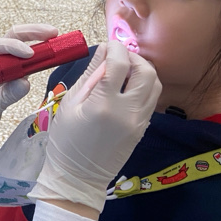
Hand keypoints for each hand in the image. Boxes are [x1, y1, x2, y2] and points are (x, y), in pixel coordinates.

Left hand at [0, 24, 58, 137]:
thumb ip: (4, 96)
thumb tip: (25, 83)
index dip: (15, 46)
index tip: (30, 54)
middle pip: (13, 37)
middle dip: (33, 32)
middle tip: (54, 33)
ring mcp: (4, 69)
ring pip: (22, 46)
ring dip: (39, 41)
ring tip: (58, 42)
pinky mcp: (12, 77)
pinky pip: (27, 63)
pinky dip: (40, 57)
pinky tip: (52, 57)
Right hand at [31, 42, 160, 212]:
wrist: (78, 177)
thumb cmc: (66, 140)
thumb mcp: (70, 104)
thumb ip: (90, 74)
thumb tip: (103, 50)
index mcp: (104, 105)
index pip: (120, 64)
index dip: (116, 48)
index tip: (109, 43)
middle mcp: (128, 112)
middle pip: (146, 71)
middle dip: (134, 56)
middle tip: (119, 55)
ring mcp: (139, 121)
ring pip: (155, 84)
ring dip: (142, 70)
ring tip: (124, 69)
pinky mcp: (143, 128)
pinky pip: (151, 99)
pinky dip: (143, 85)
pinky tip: (127, 86)